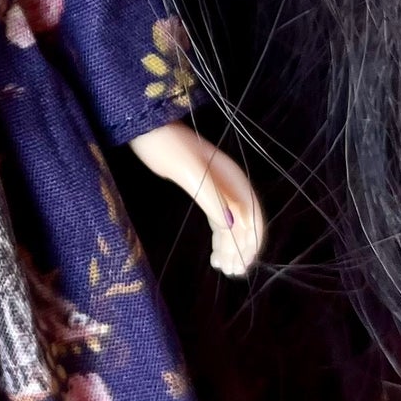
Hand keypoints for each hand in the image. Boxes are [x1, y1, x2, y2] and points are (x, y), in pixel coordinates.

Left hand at [126, 121, 264, 274]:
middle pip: (244, 220)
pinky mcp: (202, 189)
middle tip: (232, 271)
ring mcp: (216, 186)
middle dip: (241, 247)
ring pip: (231, 222)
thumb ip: (211, 197)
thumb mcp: (189, 173)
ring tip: (224, 268)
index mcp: (231, 176)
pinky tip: (215, 254)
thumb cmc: (166, 147)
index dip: (253, 238)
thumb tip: (231, 227)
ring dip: (230, 246)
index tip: (245, 262)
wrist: (147, 129)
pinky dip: (219, 238)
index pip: (252, 212)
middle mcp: (228, 182)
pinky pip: (218, 218)